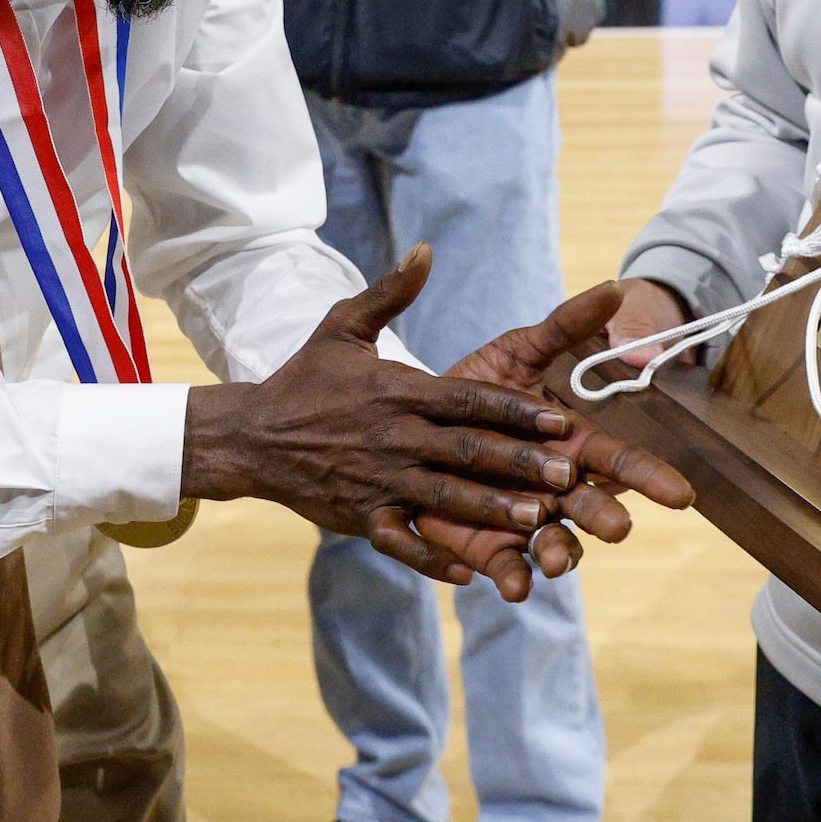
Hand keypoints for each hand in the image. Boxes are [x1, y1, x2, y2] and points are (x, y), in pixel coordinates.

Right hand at [182, 247, 613, 594]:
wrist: (252, 435)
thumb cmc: (306, 377)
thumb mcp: (344, 324)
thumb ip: (391, 291)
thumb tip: (426, 249)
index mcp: (400, 391)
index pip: (470, 401)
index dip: (518, 412)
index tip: (562, 421)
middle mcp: (395, 438)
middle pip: (467, 452)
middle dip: (519, 465)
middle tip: (567, 477)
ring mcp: (379, 482)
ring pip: (445, 499)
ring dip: (490, 511)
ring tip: (536, 521)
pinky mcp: (362, 517)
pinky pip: (403, 543)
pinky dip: (433, 559)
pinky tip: (469, 572)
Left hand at [415, 281, 695, 597]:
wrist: (419, 418)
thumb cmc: (482, 383)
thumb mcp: (523, 347)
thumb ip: (568, 324)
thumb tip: (617, 287)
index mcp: (573, 446)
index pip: (622, 462)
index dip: (651, 477)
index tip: (681, 495)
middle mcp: (555, 488)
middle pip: (591, 508)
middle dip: (604, 518)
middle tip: (617, 528)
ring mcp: (521, 518)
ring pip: (552, 543)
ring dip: (560, 554)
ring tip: (558, 560)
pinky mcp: (482, 542)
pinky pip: (502, 565)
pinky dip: (510, 577)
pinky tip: (513, 585)